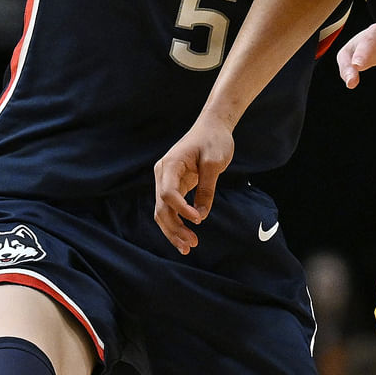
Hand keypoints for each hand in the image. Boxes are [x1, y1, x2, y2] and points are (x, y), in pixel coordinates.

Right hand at [154, 116, 234, 253]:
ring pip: (163, 212)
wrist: (213, 127)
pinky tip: (186, 238)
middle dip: (174, 228)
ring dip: (173, 230)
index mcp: (169, 165)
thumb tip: (201, 215)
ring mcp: (166, 181)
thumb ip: (207, 188)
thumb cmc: (214, 140)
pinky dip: (177, 223)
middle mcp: (163, 174)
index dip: (182, 209)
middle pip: (161, 207)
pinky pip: (171, 208)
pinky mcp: (175, 186)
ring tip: (188, 247)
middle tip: (191, 244)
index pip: (168, 193)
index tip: (199, 219)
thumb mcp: (214, 163)